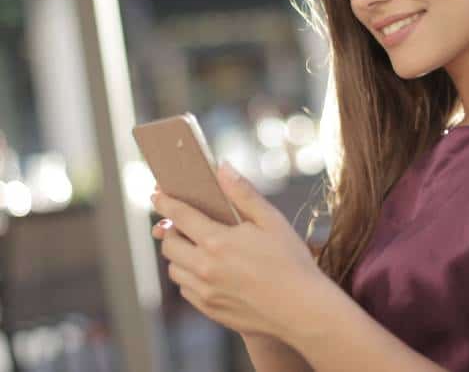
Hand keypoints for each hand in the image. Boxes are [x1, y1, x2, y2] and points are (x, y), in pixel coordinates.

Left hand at [150, 161, 327, 340]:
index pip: (180, 215)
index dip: (166, 202)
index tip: (157, 194)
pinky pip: (185, 290)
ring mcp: (205, 291)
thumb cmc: (291, 261)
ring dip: (179, 254)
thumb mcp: (272, 220)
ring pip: (174, 269)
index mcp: (218, 241)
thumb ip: (243, 193)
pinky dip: (189, 276)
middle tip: (181, 224)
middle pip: (169, 244)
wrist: (302, 309)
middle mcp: (204, 267)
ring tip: (195, 247)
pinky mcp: (209, 309)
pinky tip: (207, 271)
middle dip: (170, 230)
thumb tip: (222, 168)